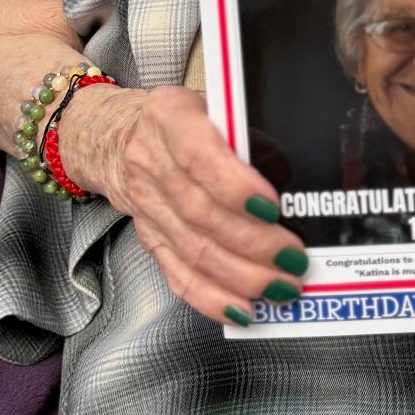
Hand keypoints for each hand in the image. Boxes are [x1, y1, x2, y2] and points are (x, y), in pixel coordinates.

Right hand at [66, 84, 308, 327]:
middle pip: (201, 212)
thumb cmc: (185, 121)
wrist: (122, 138)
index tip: (272, 207)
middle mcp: (151, 163)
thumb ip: (245, 134)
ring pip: (194, 249)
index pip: (198, 155)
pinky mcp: (150, 239)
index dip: (235, 186)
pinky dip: (213, 298)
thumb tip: (290, 177)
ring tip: (281, 286)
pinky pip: (179, 274)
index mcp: (169, 117)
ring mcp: (147, 206)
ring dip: (242, 276)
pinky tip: (243, 309)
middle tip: (293, 258)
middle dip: (254, 242)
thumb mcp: (214, 105)